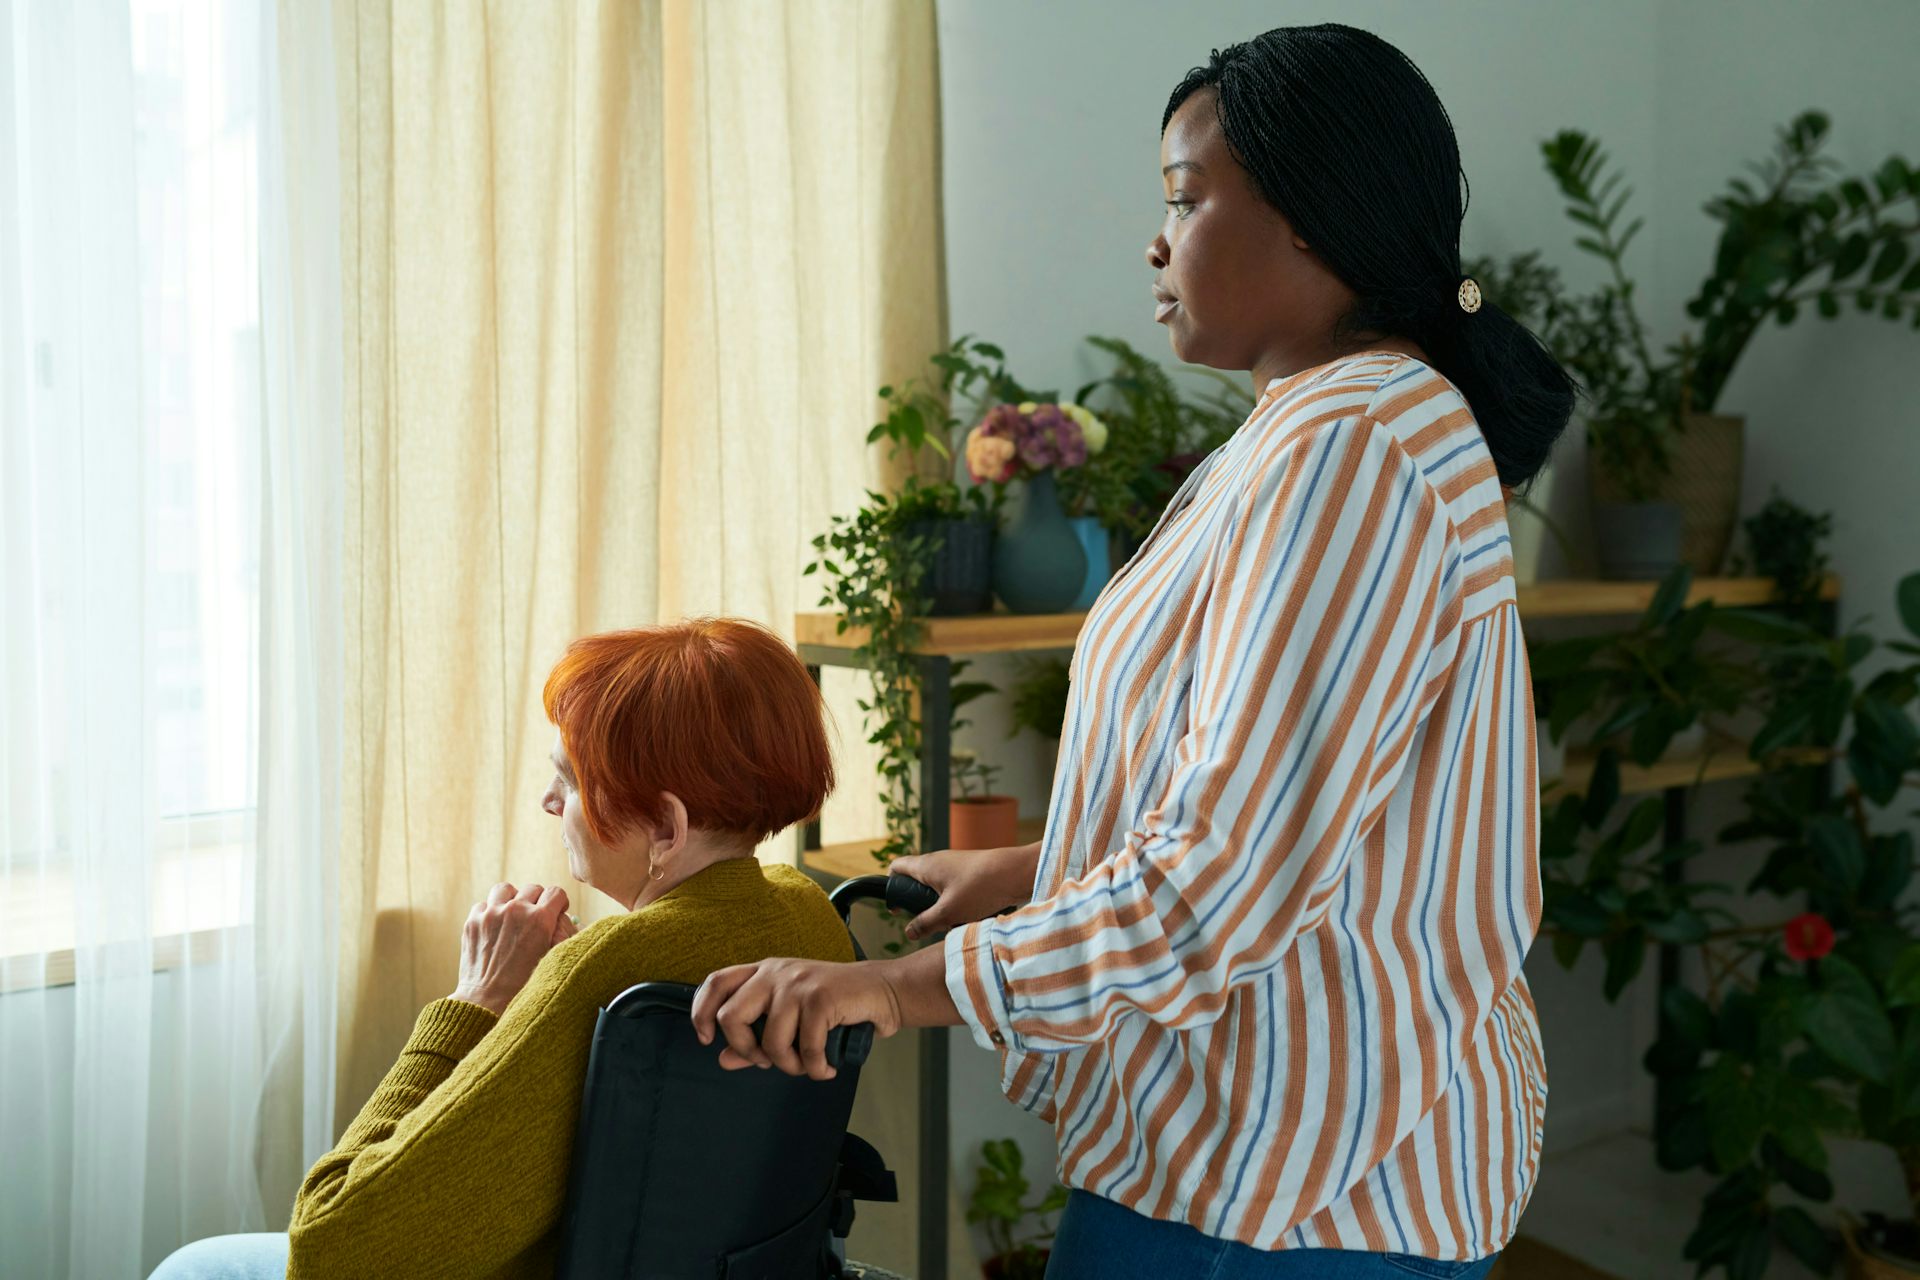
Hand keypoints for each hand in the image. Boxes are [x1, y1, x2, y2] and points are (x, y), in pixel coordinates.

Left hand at [449, 882, 572, 1014]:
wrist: (486, 1001)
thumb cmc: (523, 986)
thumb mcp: (551, 958)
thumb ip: (559, 933)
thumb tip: (560, 917)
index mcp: (540, 920)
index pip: (556, 892)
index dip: (559, 902)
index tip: (556, 911)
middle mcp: (516, 911)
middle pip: (533, 888)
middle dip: (537, 901)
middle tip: (535, 917)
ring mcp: (491, 914)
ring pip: (506, 889)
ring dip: (511, 899)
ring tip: (511, 914)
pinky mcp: (473, 921)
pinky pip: (484, 904)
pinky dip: (490, 911)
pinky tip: (493, 927)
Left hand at [690, 958, 903, 1080]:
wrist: (883, 990)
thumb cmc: (836, 1006)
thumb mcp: (791, 1019)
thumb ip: (755, 1038)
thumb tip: (723, 1059)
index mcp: (764, 972)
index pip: (717, 982)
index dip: (701, 1012)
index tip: (707, 1039)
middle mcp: (775, 972)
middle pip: (730, 1015)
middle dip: (745, 1049)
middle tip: (767, 1061)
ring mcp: (797, 983)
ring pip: (769, 1039)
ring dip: (789, 1065)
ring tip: (807, 1066)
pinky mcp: (820, 997)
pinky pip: (805, 1047)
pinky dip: (816, 1068)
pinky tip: (826, 1068)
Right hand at [891, 844, 1037, 942]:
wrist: (1017, 872)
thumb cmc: (981, 887)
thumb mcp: (949, 912)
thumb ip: (925, 923)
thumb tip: (909, 932)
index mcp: (927, 865)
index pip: (897, 867)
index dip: (891, 886)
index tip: (897, 907)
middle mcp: (939, 862)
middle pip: (917, 882)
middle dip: (919, 904)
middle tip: (927, 921)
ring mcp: (956, 866)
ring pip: (938, 889)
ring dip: (940, 907)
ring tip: (951, 922)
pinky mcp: (971, 873)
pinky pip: (955, 890)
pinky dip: (957, 904)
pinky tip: (969, 917)